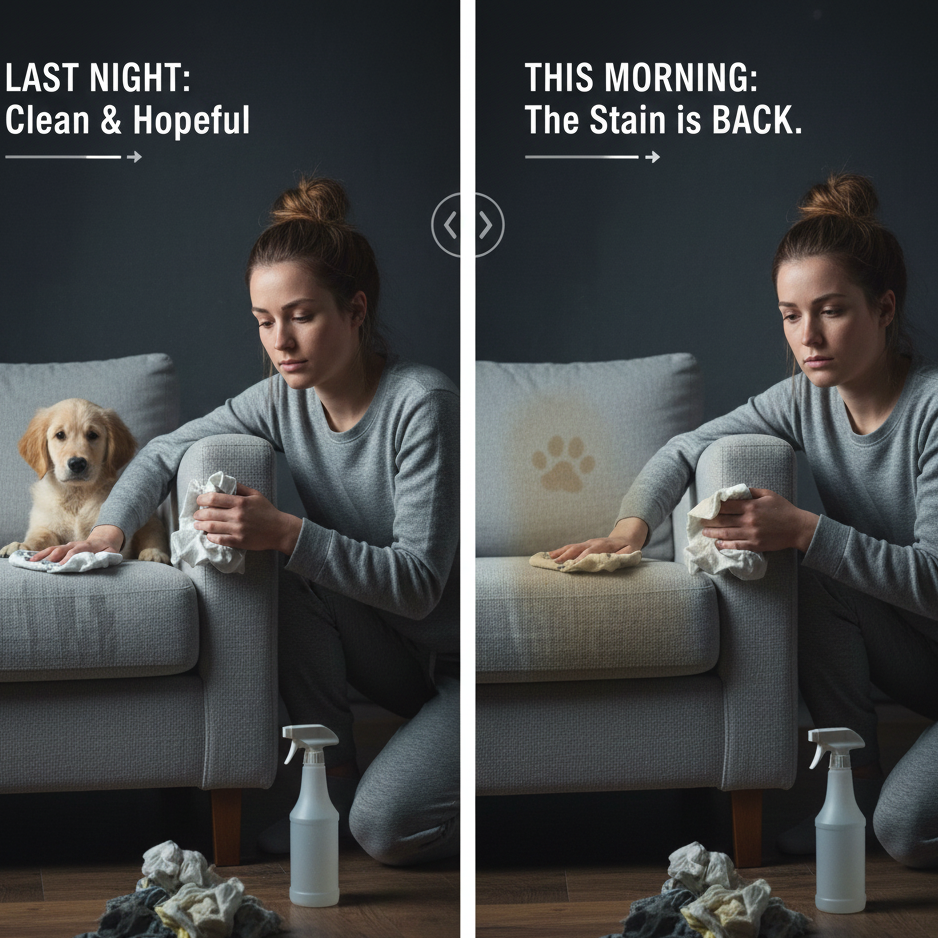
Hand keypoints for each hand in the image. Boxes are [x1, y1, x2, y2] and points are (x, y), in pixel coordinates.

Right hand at [28, 525, 123, 563]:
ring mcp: (68, 546)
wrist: (104, 538)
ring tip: (32, 561)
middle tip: (46, 564)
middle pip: (62, 548)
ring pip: (54, 549)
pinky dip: (41, 554)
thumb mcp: (111, 553)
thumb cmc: (107, 549)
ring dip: (43, 554)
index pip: (76, 550)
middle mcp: (75, 544)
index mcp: (87, 546)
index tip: (61, 565)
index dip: (69, 557)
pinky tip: (32, 560)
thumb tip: (99, 562)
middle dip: (54, 556)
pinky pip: (51, 550)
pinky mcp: (63, 549)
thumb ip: (106, 557)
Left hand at [194, 482, 301, 555]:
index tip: (199, 500)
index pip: (214, 498)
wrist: (279, 530)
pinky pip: (219, 540)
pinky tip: (208, 535)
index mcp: (240, 502)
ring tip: (197, 525)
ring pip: (211, 527)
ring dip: (201, 525)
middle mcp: (237, 515)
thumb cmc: (268, 511)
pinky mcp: (239, 541)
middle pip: (210, 513)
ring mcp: (237, 530)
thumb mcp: (256, 495)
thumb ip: (241, 488)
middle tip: (196, 514)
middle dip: (199, 513)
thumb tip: (226, 482)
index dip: (202, 498)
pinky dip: (210, 537)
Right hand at [548, 517, 648, 563]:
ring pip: (571, 547)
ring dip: (560, 553)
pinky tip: (549, 555)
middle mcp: (593, 543)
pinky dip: (559, 551)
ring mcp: (587, 543)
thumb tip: (614, 561)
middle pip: (578, 549)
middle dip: (567, 556)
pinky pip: (570, 547)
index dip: (583, 558)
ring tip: (549, 560)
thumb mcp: (631, 552)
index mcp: (604, 545)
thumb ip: (623, 556)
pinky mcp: (583, 546)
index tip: (575, 565)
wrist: (626, 537)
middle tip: (557, 564)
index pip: (591, 551)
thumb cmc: (629, 548)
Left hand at [702, 488, 817, 552]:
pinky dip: (725, 545)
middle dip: (709, 520)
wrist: (798, 528)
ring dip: (713, 533)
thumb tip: (735, 491)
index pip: (726, 506)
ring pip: (726, 534)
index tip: (705, 506)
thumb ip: (751, 492)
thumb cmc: (783, 509)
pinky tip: (717, 543)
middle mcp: (748, 520)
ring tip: (704, 532)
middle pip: (723, 520)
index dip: (714, 506)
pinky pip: (736, 545)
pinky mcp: (755, 545)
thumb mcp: (768, 494)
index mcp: (751, 506)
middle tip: (699, 520)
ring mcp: (751, 534)